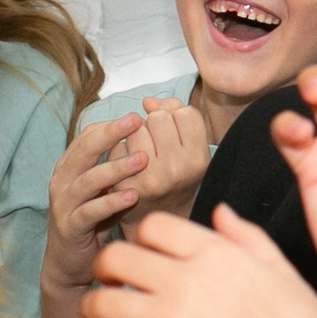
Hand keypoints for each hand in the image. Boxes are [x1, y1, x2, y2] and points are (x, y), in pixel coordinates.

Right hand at [41, 112, 149, 291]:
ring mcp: (63, 204)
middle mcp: (62, 182)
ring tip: (142, 159)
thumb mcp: (102, 189)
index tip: (137, 116)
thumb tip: (142, 140)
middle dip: (110, 134)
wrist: (69, 263)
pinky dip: (111, 202)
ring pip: (88, 180)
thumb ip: (114, 167)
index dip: (110, 125)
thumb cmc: (92, 221)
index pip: (86, 137)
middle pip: (83, 150)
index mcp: (68, 168)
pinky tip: (133, 195)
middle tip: (136, 122)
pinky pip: (91, 211)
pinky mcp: (70, 227)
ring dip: (116, 168)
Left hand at [83, 206, 316, 317]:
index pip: (154, 227)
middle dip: (103, 269)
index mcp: (215, 253)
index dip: (141, 240)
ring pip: (103, 303)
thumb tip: (221, 211)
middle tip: (105, 283)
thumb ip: (246, 237)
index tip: (142, 257)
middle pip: (116, 258)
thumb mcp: (281, 269)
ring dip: (91, 310)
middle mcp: (188, 280)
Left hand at [121, 95, 210, 224]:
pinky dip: (121, 150)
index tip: (175, 132)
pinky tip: (129, 166)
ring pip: (136, 128)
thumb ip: (176, 114)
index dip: (176, 117)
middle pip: (159, 117)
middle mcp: (177, 169)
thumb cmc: (176, 175)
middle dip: (155, 124)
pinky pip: (118, 146)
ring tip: (143, 154)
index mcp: (198, 159)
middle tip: (158, 144)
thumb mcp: (190, 147)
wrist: (159, 215)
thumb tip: (147, 102)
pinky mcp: (125, 184)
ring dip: (137, 135)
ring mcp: (150, 178)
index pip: (184, 113)